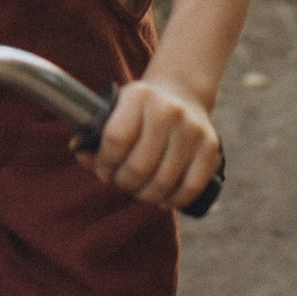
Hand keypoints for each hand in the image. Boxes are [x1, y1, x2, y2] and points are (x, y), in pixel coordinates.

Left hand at [78, 78, 220, 209]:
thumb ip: (95, 137)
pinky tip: (163, 198)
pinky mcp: (211, 147)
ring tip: (140, 190)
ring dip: (146, 195)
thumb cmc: (139, 112)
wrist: (181, 95)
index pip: (115, 139)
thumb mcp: (115, 112)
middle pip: (139, 166)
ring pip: (163, 182)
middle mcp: (168, 110)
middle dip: (125, 183)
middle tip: (122, 182)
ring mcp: (192, 129)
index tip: (104, 170)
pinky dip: (174, 200)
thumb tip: (85, 159)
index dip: (104, 163)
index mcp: (139, 96)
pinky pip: (190, 188)